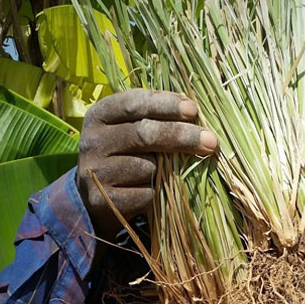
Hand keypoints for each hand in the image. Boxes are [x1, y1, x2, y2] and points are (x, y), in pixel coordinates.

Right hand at [77, 89, 218, 239]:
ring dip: (166, 171)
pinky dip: (157, 193)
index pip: (134, 103)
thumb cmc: (125, 156)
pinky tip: (151, 191)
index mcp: (100, 115)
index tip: (193, 110)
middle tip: (212, 141)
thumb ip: (156, 119)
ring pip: (147, 167)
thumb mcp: (131, 130)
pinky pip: (146, 193)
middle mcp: (93, 141)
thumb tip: (195, 114)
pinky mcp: (104, 200)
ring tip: (163, 173)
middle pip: (144, 134)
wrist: (94, 198)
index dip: (166, 105)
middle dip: (182, 136)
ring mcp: (96, 172)